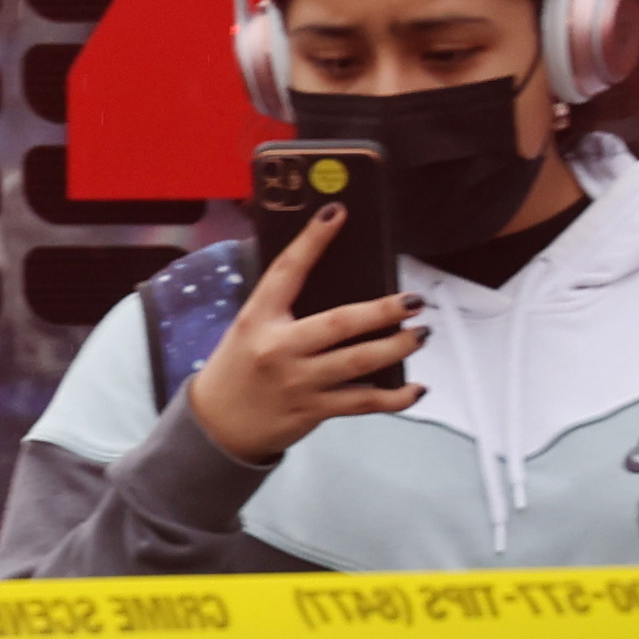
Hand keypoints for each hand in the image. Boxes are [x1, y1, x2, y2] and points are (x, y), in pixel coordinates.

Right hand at [181, 204, 419, 468]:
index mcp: (258, 319)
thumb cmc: (238, 368)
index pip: (287, 272)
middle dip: (383, 310)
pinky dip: (395, 398)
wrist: (217, 425)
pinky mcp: (314, 409)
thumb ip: (284, 309)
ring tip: (421, 334)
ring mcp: (298, 381)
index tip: (336, 213)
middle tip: (415, 301)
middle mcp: (278, 348)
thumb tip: (340, 278)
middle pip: (339, 324)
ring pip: (359, 362)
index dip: (312, 241)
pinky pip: (363, 402)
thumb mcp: (249, 330)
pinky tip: (417, 388)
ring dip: (397, 347)